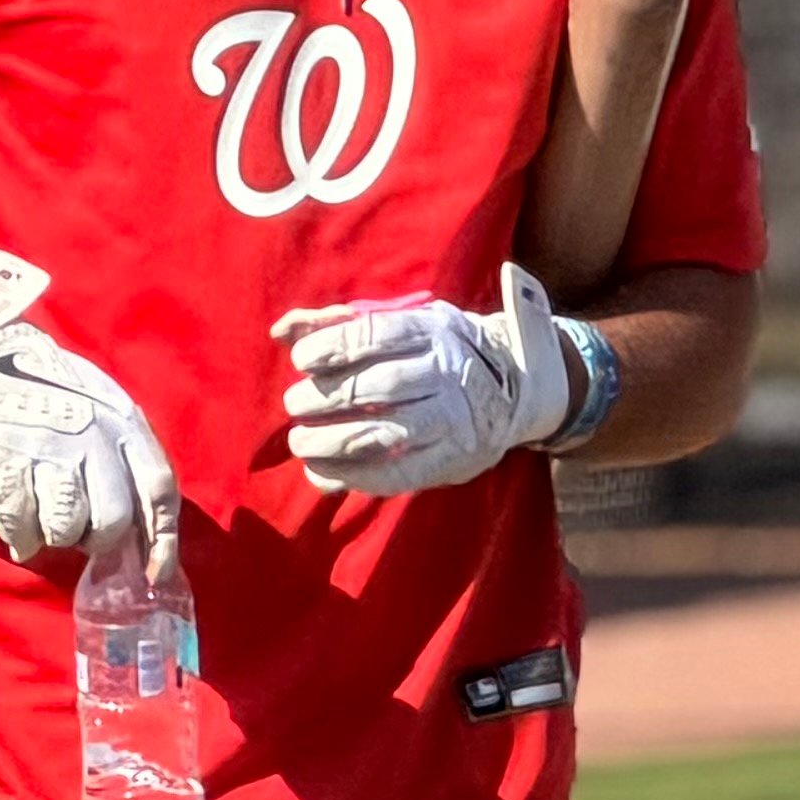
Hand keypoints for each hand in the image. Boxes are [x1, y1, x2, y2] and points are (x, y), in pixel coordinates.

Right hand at [0, 252, 180, 564]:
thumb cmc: (47, 387)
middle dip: (96, 541)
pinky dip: (19, 535)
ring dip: (54, 536)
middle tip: (79, 533)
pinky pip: (20, 524)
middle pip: (112, 520)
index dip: (161, 541)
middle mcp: (93, 435)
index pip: (157, 490)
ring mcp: (49, 448)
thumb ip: (122, 459)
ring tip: (44, 518)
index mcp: (124, 421)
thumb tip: (138, 534)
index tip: (154, 575)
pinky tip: (18, 527)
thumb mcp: (101, 408)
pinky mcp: (5, 461)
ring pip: (66, 528)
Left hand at [275, 267, 576, 497]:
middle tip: (294, 404)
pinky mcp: (453, 460)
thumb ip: (342, 322)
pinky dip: (354, 478)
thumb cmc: (444, 348)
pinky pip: (397, 475)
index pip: (375, 335)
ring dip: (332, 442)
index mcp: (433, 330)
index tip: (302, 359)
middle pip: (377, 387)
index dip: (332, 347)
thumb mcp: (406, 321)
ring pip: (384, 434)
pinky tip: (324, 474)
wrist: (518, 387)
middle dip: (327, 398)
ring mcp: (452, 420)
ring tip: (301, 442)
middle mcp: (446, 373)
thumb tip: (281, 329)